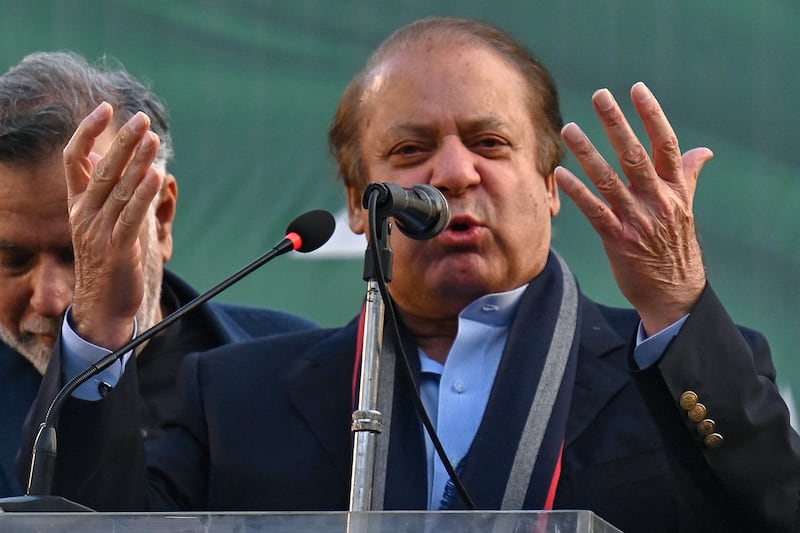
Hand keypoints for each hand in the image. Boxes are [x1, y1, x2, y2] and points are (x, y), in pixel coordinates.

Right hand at [63, 102, 162, 348]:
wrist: (102, 305)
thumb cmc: (107, 260)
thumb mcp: (101, 222)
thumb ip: (106, 193)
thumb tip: (111, 160)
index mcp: (78, 205)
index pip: (74, 160)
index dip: (87, 132)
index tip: (104, 110)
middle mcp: (84, 214)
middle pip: (101, 169)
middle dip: (122, 141)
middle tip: (141, 118)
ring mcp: (99, 231)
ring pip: (119, 189)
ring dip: (138, 161)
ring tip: (153, 138)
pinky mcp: (118, 248)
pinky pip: (131, 216)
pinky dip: (143, 194)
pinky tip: (155, 175)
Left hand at [555, 82, 710, 334]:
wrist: (675, 293)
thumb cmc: (676, 247)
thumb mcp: (687, 209)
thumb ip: (688, 176)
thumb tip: (704, 150)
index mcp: (676, 190)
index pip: (666, 144)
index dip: (652, 115)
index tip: (637, 89)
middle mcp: (658, 200)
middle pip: (636, 154)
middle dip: (617, 123)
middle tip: (599, 95)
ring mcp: (637, 219)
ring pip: (610, 179)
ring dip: (588, 152)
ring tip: (571, 128)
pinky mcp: (617, 239)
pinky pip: (594, 210)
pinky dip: (578, 191)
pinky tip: (561, 173)